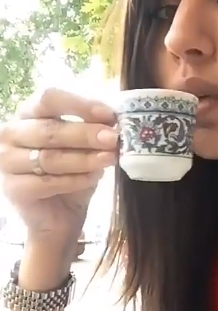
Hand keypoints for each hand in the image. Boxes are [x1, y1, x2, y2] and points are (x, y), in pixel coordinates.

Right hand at [0, 88, 117, 244]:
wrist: (61, 212)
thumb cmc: (74, 170)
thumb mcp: (88, 145)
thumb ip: (95, 129)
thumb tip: (114, 120)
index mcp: (30, 113)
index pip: (50, 98)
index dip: (81, 105)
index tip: (109, 114)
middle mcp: (12, 133)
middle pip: (50, 130)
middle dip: (86, 134)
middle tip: (113, 139)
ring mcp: (7, 161)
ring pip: (50, 157)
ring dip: (84, 158)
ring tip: (109, 158)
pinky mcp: (12, 188)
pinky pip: (47, 182)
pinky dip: (75, 180)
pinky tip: (94, 178)